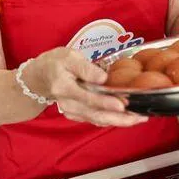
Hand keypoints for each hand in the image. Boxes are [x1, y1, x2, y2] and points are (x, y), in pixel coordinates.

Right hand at [24, 47, 146, 126]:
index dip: (106, 103)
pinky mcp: (77, 115)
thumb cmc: (55, 64)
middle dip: (119, 119)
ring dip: (119, 121)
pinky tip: (128, 118)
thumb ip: (85, 67)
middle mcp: (68, 104)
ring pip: (97, 120)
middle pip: (95, 115)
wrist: (38, 78)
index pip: (88, 98)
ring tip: (140, 118)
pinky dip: (112, 120)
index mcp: (65, 88)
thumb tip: (103, 77)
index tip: (122, 105)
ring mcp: (72, 112)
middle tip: (140, 117)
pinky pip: (96, 120)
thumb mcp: (68, 56)